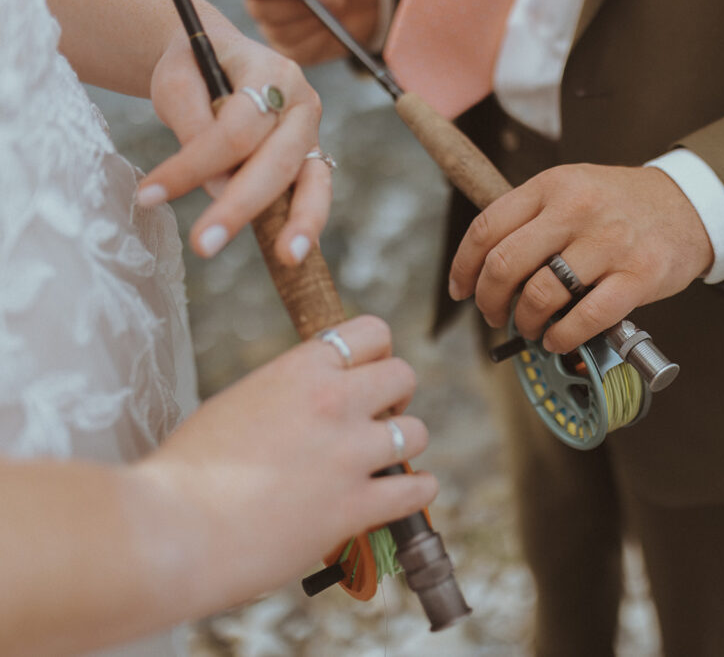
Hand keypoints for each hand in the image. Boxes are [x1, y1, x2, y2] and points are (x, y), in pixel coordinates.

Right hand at [128, 315, 436, 607]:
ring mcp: (349, 454)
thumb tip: (306, 402)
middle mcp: (333, 402)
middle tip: (377, 419)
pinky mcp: (355, 506)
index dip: (376, 354)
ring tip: (384, 462)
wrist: (169, 528)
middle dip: (396, 397)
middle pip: (404, 375)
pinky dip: (416, 491)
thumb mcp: (236, 404)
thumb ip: (284, 394)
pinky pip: (417, 488)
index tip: (367, 375)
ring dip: (404, 446)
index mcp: (300, 369)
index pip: (372, 331)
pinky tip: (402, 495)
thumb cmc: (186, 472)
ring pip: (418, 431)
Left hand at [138, 30, 328, 265]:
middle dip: (240, 206)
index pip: (236, 128)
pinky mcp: (312, 159)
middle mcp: (302, 103)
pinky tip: (295, 253)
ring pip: (313, 182)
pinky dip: (305, 223)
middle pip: (276, 161)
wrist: (219, 57)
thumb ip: (195, 126)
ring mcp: (313, 134)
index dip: (194, 164)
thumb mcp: (176, 81)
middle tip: (204, 245)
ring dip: (300, 223)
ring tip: (288, 258)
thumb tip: (219, 188)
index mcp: (271, 71)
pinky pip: (314, 194)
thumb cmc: (195, 68)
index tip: (148, 195)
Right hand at [228, 0, 379, 63]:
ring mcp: (274, 29)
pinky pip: (302, 49)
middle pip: (261, 10)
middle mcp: (259, 3)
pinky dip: (323, 35)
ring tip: (338, 0)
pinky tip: (335, 24)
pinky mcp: (293, 50)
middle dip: (297, 3)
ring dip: (314, 17)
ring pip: (282, 32)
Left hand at [448, 164, 713, 352]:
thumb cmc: (620, 206)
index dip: (464, 267)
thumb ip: (529, 219)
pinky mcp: (639, 275)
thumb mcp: (571, 189)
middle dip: (490, 301)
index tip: (461, 290)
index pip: (487, 228)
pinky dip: (562, 337)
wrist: (689, 206)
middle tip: (494, 316)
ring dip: (526, 323)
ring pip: (542, 294)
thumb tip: (483, 271)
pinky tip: (558, 339)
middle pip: (505, 264)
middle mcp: (577, 209)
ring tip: (531, 329)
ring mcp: (609, 243)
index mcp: (552, 186)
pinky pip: (586, 317)